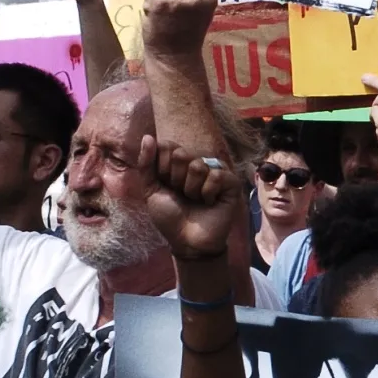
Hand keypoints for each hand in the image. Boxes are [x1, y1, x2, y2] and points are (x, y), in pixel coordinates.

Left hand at [137, 134, 244, 264]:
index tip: (166, 186)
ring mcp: (215, 172)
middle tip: (182, 195)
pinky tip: (210, 202)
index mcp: (178, 164)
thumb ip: (147, 164)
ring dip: (191, 189)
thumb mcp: (151, 190)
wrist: (188, 242)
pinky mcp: (231, 183)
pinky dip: (208, 193)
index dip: (161, 168)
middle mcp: (197, 164)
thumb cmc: (169, 217)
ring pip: (197, 165)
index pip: (166, 146)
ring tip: (196, 200)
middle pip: (180, 154)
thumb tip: (147, 136)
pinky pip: (215, 175)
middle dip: (176, 179)